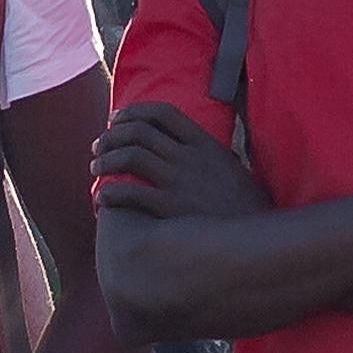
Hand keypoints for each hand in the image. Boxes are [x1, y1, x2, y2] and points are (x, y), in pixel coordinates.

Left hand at [91, 101, 268, 220]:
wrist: (257, 239)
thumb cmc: (247, 209)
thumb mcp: (235, 170)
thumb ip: (213, 155)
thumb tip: (199, 148)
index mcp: (205, 144)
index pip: (163, 113)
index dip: (134, 112)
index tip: (117, 119)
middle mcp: (190, 158)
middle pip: (139, 132)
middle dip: (112, 136)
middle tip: (99, 146)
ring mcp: (180, 182)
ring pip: (129, 157)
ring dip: (106, 160)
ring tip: (95, 168)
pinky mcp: (170, 209)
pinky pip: (130, 194)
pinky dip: (110, 193)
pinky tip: (102, 200)